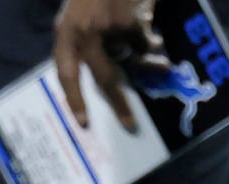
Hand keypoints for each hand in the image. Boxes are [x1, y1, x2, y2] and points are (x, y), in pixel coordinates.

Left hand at [53, 0, 160, 129]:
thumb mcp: (77, 14)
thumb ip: (84, 42)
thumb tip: (106, 76)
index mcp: (65, 31)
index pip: (65, 72)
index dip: (74, 99)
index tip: (84, 122)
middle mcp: (85, 32)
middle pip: (103, 77)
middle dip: (119, 103)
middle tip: (130, 123)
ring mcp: (108, 27)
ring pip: (130, 60)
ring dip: (148, 66)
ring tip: (163, 66)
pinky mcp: (130, 21)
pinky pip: (143, 44)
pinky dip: (152, 42)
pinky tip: (157, 37)